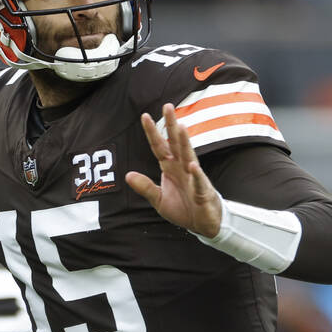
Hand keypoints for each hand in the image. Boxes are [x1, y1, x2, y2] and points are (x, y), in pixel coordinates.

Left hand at [125, 103, 222, 237]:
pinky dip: (196, 175)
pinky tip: (193, 166)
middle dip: (172, 125)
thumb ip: (145, 187)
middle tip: (168, 106)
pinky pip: (199, 182)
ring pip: (189, 156)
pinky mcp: (203, 192)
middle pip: (176, 143)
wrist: (203, 225)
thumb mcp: (159, 199)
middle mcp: (182, 168)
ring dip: (185, 143)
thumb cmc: (183, 209)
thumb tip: (128, 175)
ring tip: (182, 127)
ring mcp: (194, 178)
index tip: (145, 116)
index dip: (152, 132)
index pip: (159, 146)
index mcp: (170, 167)